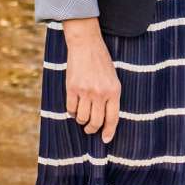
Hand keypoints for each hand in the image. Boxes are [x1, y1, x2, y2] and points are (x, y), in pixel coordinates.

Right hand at [61, 18, 120, 142]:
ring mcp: (85, 91)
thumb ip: (110, 97)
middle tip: (89, 129)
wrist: (86, 44)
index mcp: (114, 91)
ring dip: (81, 121)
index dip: (109, 132)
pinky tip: (74, 107)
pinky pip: (70, 109)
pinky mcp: (72, 88)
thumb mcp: (113, 79)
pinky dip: (71, 112)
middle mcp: (100, 93)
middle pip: (96, 122)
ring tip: (81, 117)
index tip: (105, 140)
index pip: (113, 118)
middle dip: (92, 129)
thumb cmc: (101, 62)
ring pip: (82, 118)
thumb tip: (105, 119)